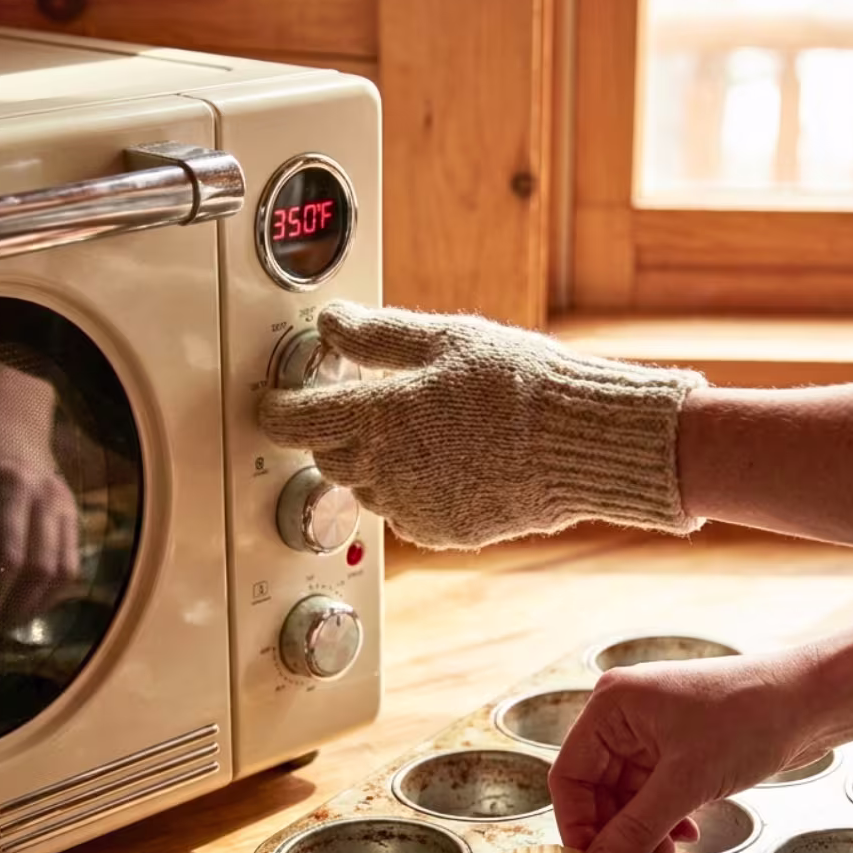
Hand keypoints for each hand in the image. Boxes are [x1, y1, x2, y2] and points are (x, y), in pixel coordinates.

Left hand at [0, 365, 78, 629]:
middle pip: (42, 570)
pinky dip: (51, 592)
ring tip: (8, 617)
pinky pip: (71, 566)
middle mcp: (47, 500)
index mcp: (10, 489)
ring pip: (64, 573)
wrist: (9, 431)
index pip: (9, 558)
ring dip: (37, 605)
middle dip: (14, 607)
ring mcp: (67, 509)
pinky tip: (27, 600)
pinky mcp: (76, 521)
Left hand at [259, 301, 703, 549]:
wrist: (580, 442)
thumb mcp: (444, 338)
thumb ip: (375, 335)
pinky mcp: (443, 530)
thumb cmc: (520, 385)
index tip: (272, 400)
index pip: (297, 419)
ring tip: (417, 429)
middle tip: (361, 400)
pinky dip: (410, 487)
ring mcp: (412, 508)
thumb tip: (332, 322)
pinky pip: (405, 511)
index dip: (278, 407)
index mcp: (377, 418)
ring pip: (366, 486)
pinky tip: (446, 460)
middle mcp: (386, 471)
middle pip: (329, 454)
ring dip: (372, 460)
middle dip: (333, 428)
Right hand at [549, 648, 827, 852]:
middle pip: (596, 788)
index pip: (569, 775)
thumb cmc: (748, 719)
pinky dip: (663, 816)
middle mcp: (623, 714)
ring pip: (626, 793)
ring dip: (643, 827)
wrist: (809, 700)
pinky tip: (686, 834)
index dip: (577, 825)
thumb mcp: (686, 783)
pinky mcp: (677, 744)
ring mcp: (651, 729)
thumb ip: (636, 829)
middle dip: (616, 830)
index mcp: (611, 706)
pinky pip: (653, 789)